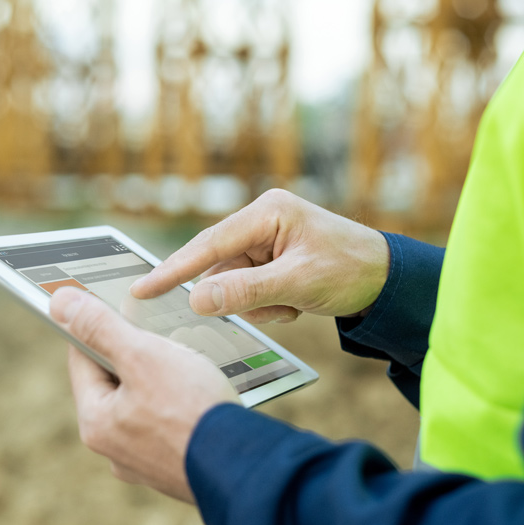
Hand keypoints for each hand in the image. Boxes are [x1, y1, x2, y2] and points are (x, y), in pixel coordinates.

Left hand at [50, 287, 238, 502]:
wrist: (247, 468)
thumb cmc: (194, 411)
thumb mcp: (142, 355)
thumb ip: (100, 327)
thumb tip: (59, 302)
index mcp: (96, 422)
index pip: (82, 357)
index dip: (98, 325)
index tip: (116, 305)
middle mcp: (113, 447)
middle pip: (113, 380)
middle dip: (135, 352)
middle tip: (161, 333)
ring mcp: (144, 460)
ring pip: (143, 400)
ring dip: (160, 376)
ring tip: (187, 361)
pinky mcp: (174, 465)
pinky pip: (168, 421)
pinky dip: (180, 403)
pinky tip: (201, 392)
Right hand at [130, 189, 389, 323]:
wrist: (388, 281)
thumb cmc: (351, 269)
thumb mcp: (298, 282)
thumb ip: (245, 291)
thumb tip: (196, 300)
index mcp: (266, 212)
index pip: (209, 244)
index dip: (173, 269)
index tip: (142, 290)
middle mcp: (260, 223)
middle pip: (220, 269)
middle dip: (243, 295)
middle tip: (277, 304)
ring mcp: (263, 243)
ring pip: (232, 286)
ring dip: (259, 304)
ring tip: (294, 303)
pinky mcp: (268, 261)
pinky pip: (247, 292)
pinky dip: (267, 306)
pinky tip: (295, 303)